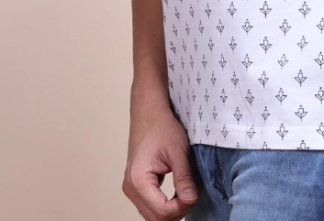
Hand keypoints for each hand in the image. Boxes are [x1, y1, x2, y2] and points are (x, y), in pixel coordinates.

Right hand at [122, 97, 198, 220]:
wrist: (149, 112)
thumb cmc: (161, 126)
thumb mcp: (178, 150)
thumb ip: (184, 177)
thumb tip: (191, 200)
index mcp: (138, 179)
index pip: (162, 211)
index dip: (181, 207)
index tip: (193, 195)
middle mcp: (130, 188)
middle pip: (155, 218)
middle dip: (177, 211)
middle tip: (192, 195)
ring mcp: (131, 188)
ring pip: (152, 215)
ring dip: (171, 210)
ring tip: (186, 193)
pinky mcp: (136, 186)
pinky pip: (150, 206)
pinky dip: (165, 206)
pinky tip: (178, 194)